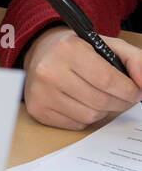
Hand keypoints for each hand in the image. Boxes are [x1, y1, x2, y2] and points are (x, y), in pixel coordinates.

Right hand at [22, 25, 141, 127]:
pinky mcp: (38, 109)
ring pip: (89, 116)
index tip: (135, 91)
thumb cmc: (77, 50)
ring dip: (102, 110)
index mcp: (68, 49)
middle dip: (119, 102)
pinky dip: (85, 117)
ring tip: (100, 97)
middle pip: (99, 101)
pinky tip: (82, 103)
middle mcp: (50, 71)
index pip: (106, 79)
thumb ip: (135, 60)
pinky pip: (75, 124)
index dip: (128, 90)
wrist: (41, 53)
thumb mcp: (108, 45)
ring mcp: (41, 93)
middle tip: (124, 97)